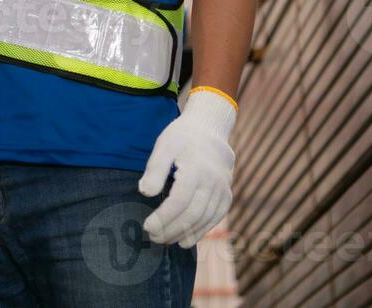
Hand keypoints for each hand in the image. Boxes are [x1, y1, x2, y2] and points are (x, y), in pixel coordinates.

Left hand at [139, 88, 237, 247]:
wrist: (210, 130)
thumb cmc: (182, 137)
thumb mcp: (164, 145)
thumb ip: (155, 169)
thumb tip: (145, 192)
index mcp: (196, 169)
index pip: (179, 202)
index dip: (163, 217)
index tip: (147, 226)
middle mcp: (213, 182)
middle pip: (191, 214)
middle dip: (171, 229)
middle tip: (153, 237)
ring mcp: (223, 190)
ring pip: (204, 219)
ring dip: (184, 234)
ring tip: (165, 240)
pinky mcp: (227, 196)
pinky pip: (215, 218)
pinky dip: (200, 231)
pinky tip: (185, 240)